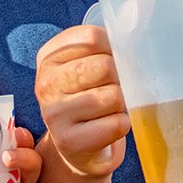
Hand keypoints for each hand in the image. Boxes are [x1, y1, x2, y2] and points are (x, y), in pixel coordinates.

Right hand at [34, 25, 128, 177]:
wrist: (74, 146)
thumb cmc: (85, 96)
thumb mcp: (83, 64)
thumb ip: (103, 45)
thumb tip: (136, 36)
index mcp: (49, 56)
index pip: (93, 37)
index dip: (114, 48)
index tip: (114, 60)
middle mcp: (46, 83)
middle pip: (105, 66)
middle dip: (121, 77)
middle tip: (115, 87)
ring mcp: (54, 114)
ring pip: (114, 96)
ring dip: (123, 102)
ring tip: (110, 107)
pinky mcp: (69, 142)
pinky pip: (117, 124)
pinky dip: (123, 124)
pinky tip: (109, 125)